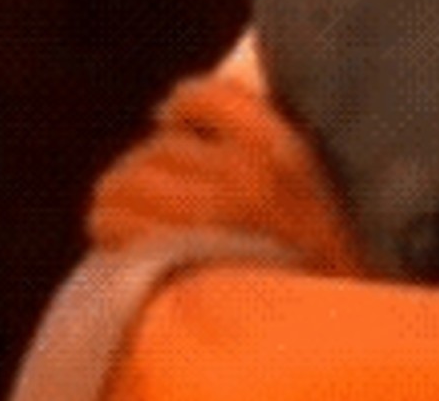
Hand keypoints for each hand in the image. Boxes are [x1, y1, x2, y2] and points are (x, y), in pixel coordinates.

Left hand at [87, 75, 368, 276]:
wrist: (328, 343)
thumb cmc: (322, 274)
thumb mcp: (317, 195)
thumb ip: (269, 157)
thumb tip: (197, 126)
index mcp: (285, 152)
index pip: (209, 96)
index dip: (182, 108)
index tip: (174, 125)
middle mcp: (245, 176)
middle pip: (160, 148)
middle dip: (150, 168)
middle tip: (152, 193)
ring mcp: (207, 218)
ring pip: (128, 180)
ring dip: (121, 198)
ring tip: (127, 217)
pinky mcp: (174, 259)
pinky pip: (118, 220)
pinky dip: (111, 227)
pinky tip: (116, 239)